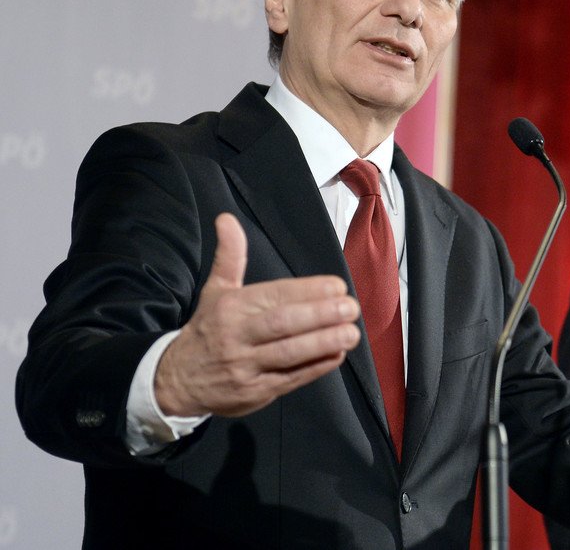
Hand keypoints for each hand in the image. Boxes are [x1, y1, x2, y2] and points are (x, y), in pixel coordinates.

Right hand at [154, 213, 360, 416]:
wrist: (176, 381)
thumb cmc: (208, 329)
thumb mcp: (215, 290)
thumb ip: (230, 256)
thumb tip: (227, 218)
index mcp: (231, 307)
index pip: (274, 296)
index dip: (307, 291)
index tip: (337, 286)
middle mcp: (236, 336)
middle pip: (282, 324)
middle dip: (319, 315)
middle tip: (351, 307)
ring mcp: (245, 367)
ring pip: (288, 353)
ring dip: (323, 343)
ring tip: (352, 332)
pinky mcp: (254, 393)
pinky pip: (289, 379)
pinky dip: (315, 367)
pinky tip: (337, 354)